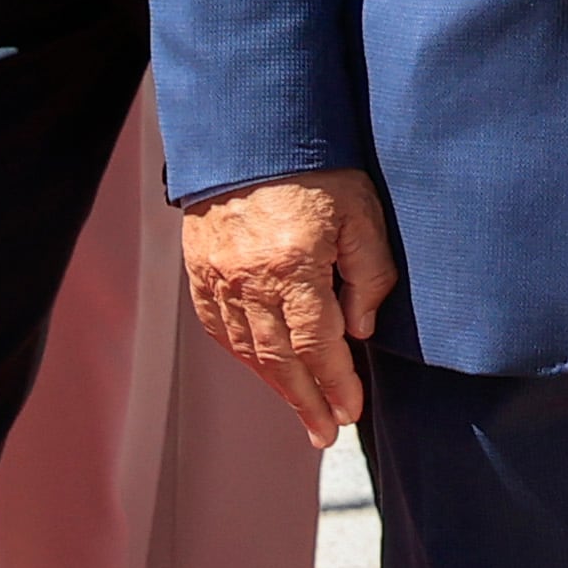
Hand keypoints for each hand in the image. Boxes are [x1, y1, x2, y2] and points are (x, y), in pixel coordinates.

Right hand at [183, 169, 403, 444]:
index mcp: (292, 267)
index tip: (351, 412)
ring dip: (276, 386)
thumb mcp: (362, 214)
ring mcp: (217, 278)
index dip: (335, 383)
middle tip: (326, 434)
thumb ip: (368, 274)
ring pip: (247, 349)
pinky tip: (263, 371)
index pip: (316, 344)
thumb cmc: (319, 169)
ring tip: (303, 413)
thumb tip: (358, 331)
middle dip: (306, 401)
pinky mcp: (200, 271)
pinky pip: (220, 328)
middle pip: (278, 359)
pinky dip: (243, 356)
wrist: (250, 134)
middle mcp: (248, 280)